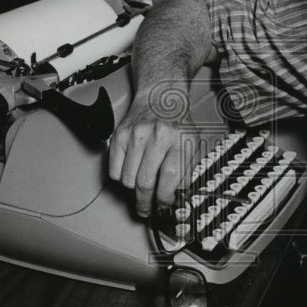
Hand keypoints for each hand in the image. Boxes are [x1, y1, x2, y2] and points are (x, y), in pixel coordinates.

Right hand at [108, 85, 192, 218]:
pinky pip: (114, 171)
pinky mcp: (118, 137)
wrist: (159, 96)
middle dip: (145, 203)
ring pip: (127, 180)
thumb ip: (186, 172)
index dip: (165, 198)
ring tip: (141, 187)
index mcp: (178, 139)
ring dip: (134, 190)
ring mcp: (134, 136)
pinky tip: (131, 172)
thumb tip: (177, 201)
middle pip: (144, 182)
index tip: (164, 206)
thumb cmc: (177, 123)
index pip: (170, 176)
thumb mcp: (192, 145)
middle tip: (146, 210)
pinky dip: (121, 178)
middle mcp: (156, 136)